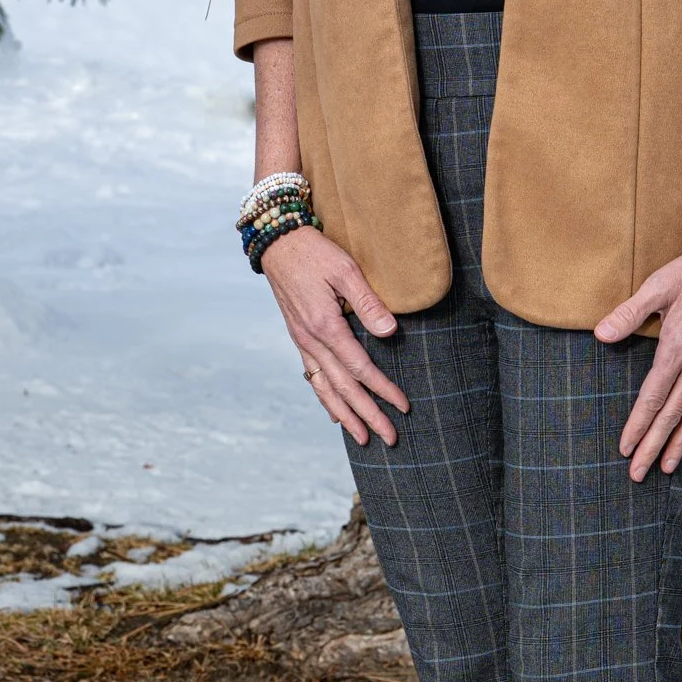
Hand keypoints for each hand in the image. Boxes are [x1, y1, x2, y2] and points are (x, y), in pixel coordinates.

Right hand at [261, 226, 408, 445]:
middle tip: (389, 438)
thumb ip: (368, 302)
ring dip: (345, 415)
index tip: (403, 406)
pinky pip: (312, 376)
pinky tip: (334, 414)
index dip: (383, 390)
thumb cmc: (315, 251)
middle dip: (367, 415)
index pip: (360, 368)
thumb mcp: (345, 269)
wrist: (278, 243)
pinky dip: (324, 398)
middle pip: (343, 388)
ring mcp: (302, 341)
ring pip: (324, 388)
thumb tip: (390, 333)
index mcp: (325, 326)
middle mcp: (311, 340)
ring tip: (362, 437)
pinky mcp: (298, 337)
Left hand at [594, 214, 681, 480]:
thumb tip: (600, 335)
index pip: (653, 398)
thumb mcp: (657, 286)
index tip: (626, 450)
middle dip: (655, 447)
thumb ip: (628, 314)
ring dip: (681, 443)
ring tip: (668, 467)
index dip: (638, 427)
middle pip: (673, 415)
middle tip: (639, 475)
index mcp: (678, 349)